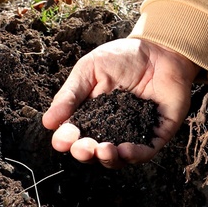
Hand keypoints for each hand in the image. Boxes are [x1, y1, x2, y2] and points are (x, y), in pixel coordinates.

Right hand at [41, 37, 201, 167]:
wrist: (159, 47)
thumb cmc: (123, 56)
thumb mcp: (90, 69)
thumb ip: (71, 94)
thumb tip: (47, 122)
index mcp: (90, 116)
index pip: (74, 136)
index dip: (66, 141)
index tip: (63, 139)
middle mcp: (110, 129)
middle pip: (93, 152)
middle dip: (85, 154)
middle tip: (84, 147)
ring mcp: (133, 133)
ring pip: (117, 159)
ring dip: (107, 159)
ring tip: (103, 150)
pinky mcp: (156, 133)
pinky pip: (145, 152)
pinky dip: (134, 155)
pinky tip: (125, 149)